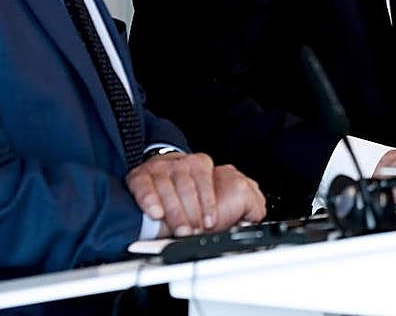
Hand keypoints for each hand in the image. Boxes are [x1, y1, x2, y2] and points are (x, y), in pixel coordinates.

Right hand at [126, 152, 263, 236]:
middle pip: (185, 185)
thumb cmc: (191, 190)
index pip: (205, 178)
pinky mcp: (138, 177)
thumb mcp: (219, 188)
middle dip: (190, 212)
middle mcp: (178, 163)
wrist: (159, 173)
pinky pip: (143, 186)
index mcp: (200, 164)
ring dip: (173, 212)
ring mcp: (157, 169)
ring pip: (165, 187)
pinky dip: (149, 199)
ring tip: (179, 230)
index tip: (210, 222)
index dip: (208, 202)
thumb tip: (257, 213)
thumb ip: (242, 198)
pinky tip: (156, 212)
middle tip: (193, 231)